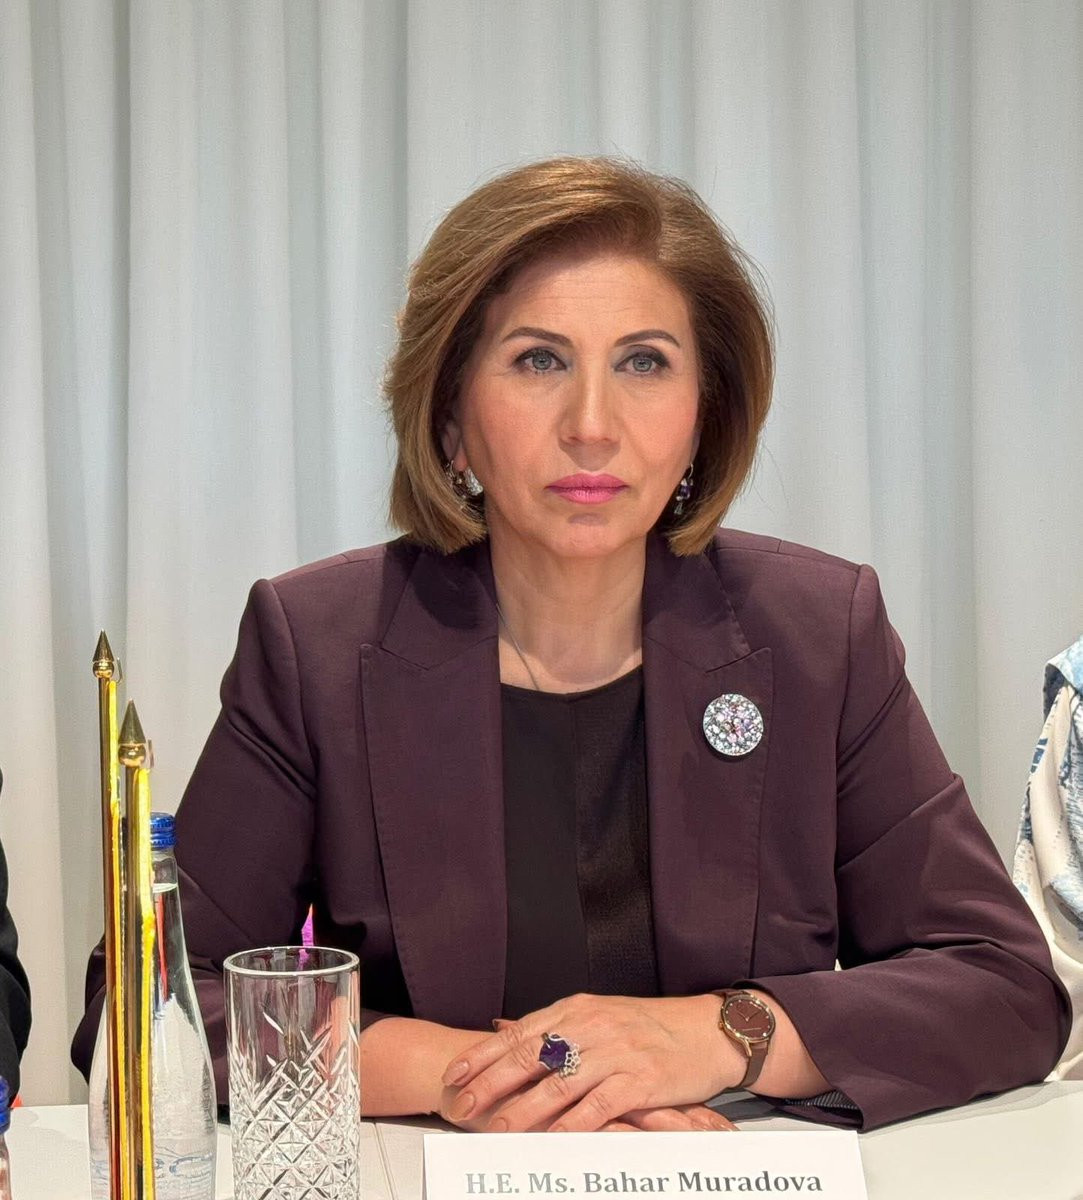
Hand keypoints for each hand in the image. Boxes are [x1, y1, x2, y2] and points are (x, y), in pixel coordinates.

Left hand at [441, 993, 743, 1132]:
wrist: (706, 1030)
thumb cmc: (651, 1025)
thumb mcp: (599, 1013)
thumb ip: (555, 1025)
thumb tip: (504, 1029)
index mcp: (577, 1009)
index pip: (520, 1031)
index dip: (484, 1054)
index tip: (456, 1072)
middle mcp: (591, 1026)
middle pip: (531, 1056)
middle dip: (491, 1083)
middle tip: (463, 1105)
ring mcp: (615, 1053)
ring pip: (558, 1084)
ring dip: (523, 1110)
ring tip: (496, 1129)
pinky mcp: (638, 1080)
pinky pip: (598, 1107)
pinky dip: (571, 1126)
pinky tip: (551, 1140)